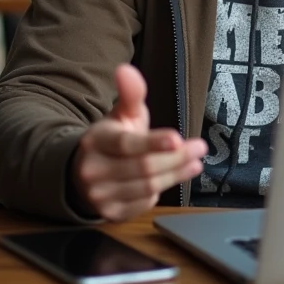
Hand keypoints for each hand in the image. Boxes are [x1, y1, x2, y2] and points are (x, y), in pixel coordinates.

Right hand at [70, 64, 206, 220]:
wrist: (83, 172)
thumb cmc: (112, 139)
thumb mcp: (121, 115)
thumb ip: (130, 94)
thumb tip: (125, 69)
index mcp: (96, 142)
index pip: (127, 145)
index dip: (154, 142)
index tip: (178, 139)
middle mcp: (93, 170)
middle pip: (144, 167)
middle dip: (177, 157)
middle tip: (200, 147)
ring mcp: (99, 195)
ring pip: (148, 187)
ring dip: (177, 173)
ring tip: (195, 162)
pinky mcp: (110, 214)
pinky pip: (144, 204)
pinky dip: (163, 190)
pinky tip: (176, 176)